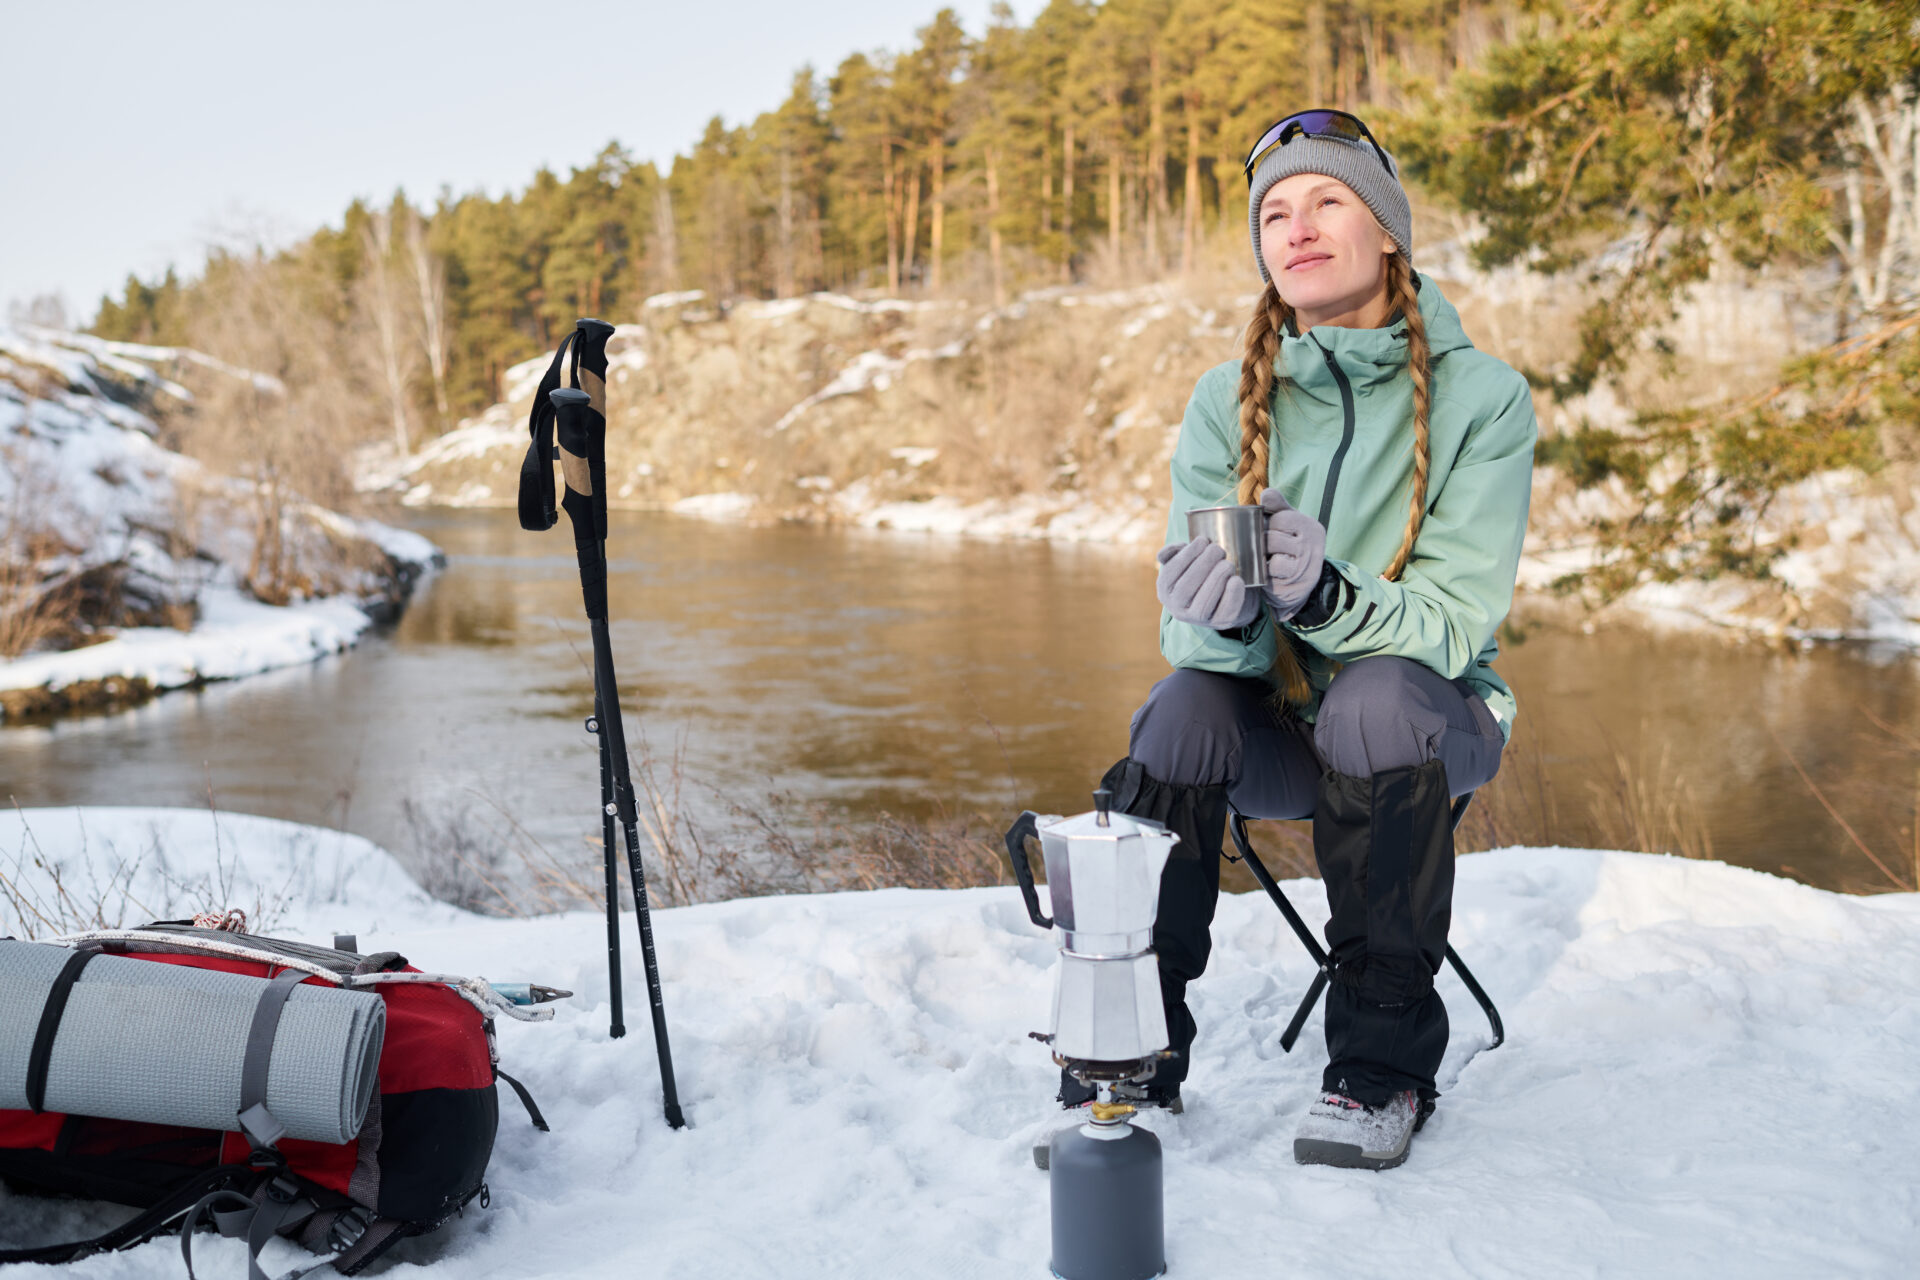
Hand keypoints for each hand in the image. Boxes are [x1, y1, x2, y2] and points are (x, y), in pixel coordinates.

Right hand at [1156, 537, 1259, 630]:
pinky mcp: (1220, 623)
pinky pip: (1225, 612)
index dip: (1185, 556)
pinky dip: (1232, 596)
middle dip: (1202, 565)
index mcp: (1166, 592)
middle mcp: (1177, 609)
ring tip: (1227, 563)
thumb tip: (1162, 555)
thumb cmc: (1202, 573)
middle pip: (1185, 589)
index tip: (1202, 541)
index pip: (1169, 575)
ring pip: (1203, 603)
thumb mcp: (1186, 562)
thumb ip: (1174, 553)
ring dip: (1216, 580)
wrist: (1225, 596)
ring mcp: (1198, 620)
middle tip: (1217, 550)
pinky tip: (1236, 580)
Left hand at [1259, 488, 1326, 619]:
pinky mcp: (1295, 584)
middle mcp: (1313, 546)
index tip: (1267, 533)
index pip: (1279, 518)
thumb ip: (1277, 506)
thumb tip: (1267, 493)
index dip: (1266, 525)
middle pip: (1272, 536)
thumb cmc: (1288, 549)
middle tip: (1264, 550)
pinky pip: (1271, 570)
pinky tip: (1269, 573)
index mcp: (1311, 527)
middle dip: (1262, 542)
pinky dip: (1265, 571)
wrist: (1296, 586)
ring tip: (1267, 560)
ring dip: (1262, 557)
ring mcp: (1306, 566)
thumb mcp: (1287, 524)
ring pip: (1271, 553)